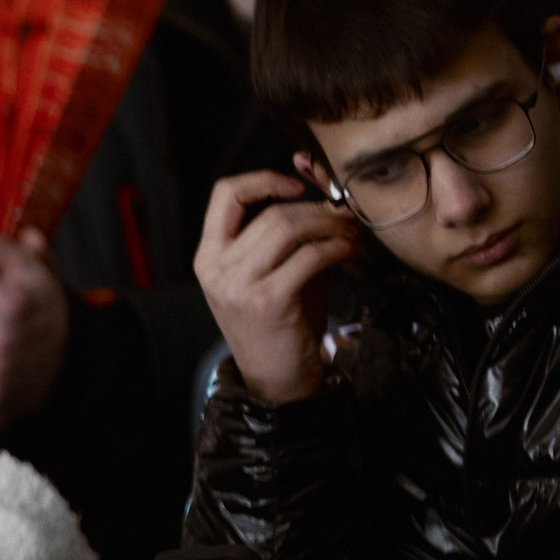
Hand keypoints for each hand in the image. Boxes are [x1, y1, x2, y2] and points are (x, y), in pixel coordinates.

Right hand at [192, 169, 360, 405]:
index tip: (296, 187)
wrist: (276, 379)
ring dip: (330, 225)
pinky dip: (338, 248)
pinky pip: (310, 256)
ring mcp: (239, 286)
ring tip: (351, 233)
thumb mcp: (271, 271)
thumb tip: (321, 187)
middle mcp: (217, 268)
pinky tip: (350, 252)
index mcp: (209, 256)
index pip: (225, 194)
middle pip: (272, 213)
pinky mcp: (268, 301)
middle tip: (347, 216)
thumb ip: (286, 234)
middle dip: (318, 209)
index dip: (263, 180)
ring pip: (290, 228)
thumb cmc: (278, 323)